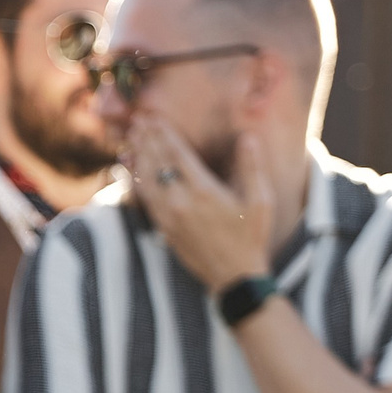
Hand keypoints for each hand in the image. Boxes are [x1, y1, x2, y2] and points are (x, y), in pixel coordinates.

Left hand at [126, 120, 273, 291]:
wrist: (233, 276)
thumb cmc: (251, 237)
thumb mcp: (261, 201)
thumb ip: (252, 167)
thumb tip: (247, 136)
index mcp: (203, 191)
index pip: (176, 154)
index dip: (162, 133)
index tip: (152, 117)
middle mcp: (180, 202)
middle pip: (157, 163)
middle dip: (146, 139)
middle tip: (136, 120)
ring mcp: (168, 216)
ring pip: (145, 180)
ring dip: (137, 156)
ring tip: (130, 137)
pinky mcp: (162, 228)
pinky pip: (143, 199)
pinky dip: (136, 180)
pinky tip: (131, 168)